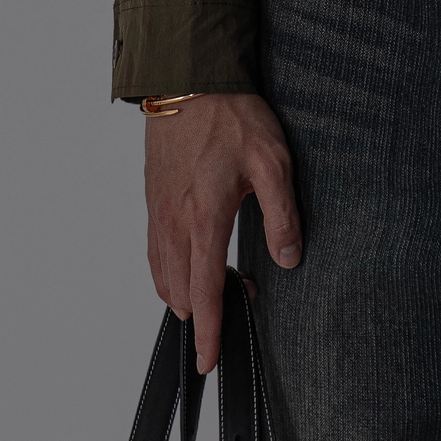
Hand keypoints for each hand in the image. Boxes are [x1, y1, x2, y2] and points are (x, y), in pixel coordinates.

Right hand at [144, 92, 300, 372]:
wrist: (188, 79)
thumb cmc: (231, 115)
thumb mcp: (273, 161)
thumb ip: (282, 214)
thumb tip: (288, 258)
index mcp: (205, 217)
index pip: (206, 290)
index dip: (209, 331)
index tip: (209, 361)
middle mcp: (174, 221)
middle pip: (179, 290)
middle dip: (200, 316)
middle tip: (230, 320)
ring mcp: (158, 210)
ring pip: (161, 273)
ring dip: (182, 296)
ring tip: (209, 301)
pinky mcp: (152, 198)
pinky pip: (153, 250)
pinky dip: (166, 272)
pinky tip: (183, 269)